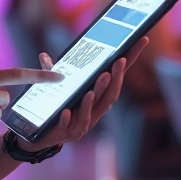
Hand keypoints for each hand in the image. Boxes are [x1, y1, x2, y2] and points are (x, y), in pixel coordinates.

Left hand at [22, 37, 149, 150]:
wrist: (39, 138)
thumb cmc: (54, 111)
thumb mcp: (54, 90)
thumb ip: (51, 73)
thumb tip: (43, 55)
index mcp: (96, 99)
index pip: (115, 79)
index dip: (127, 63)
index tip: (141, 41)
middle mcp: (94, 112)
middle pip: (110, 96)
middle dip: (116, 79)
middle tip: (118, 62)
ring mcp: (83, 125)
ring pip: (94, 111)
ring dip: (95, 98)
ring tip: (97, 83)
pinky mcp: (68, 135)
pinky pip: (70, 127)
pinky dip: (69, 119)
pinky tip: (66, 112)